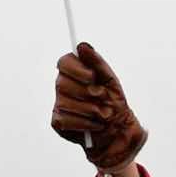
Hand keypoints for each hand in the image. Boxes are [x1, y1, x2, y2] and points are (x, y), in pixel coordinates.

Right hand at [52, 41, 147, 172]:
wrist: (118, 130)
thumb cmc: (113, 102)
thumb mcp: (110, 80)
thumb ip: (97, 63)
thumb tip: (82, 46)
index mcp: (75, 73)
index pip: (64, 62)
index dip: (77, 69)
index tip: (92, 77)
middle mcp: (63, 87)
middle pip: (62, 83)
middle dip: (86, 92)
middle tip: (102, 97)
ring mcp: (59, 104)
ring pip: (65, 103)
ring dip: (90, 110)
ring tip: (103, 114)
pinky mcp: (58, 122)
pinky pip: (66, 120)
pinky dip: (85, 124)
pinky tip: (95, 125)